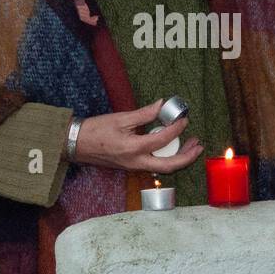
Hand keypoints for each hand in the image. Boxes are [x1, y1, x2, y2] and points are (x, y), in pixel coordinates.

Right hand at [71, 98, 202, 173]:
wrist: (76, 144)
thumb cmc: (95, 130)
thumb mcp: (121, 118)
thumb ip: (144, 114)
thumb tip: (162, 105)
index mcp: (133, 148)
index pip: (162, 139)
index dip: (176, 129)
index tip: (184, 119)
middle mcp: (136, 162)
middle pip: (169, 165)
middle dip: (187, 156)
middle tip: (198, 145)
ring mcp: (134, 167)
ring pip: (163, 168)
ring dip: (179, 158)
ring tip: (190, 146)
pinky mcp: (131, 166)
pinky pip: (154, 165)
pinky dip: (167, 158)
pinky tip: (172, 148)